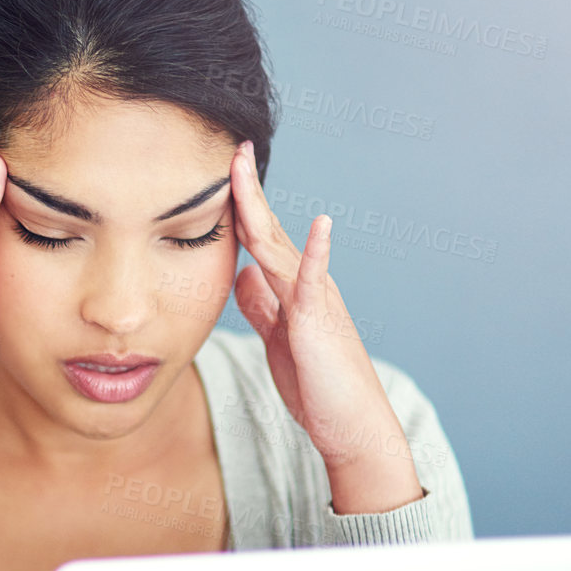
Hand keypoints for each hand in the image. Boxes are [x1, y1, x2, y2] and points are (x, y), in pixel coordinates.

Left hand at [228, 141, 422, 512]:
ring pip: (280, 245)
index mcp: (289, 287)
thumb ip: (260, 305)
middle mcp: (303, 284)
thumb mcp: (277, 337)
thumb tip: (241, 275)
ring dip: (260, 208)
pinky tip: (321, 224)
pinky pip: (317, 282)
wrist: (348, 422)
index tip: (222, 170)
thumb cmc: (316, 383)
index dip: (240, 205)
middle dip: (247, 190)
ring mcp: (313, 299)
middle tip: (233, 148)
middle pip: (267, 229)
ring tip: (244, 169)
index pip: (259, 237)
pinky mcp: (320, 321)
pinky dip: (318, 252)